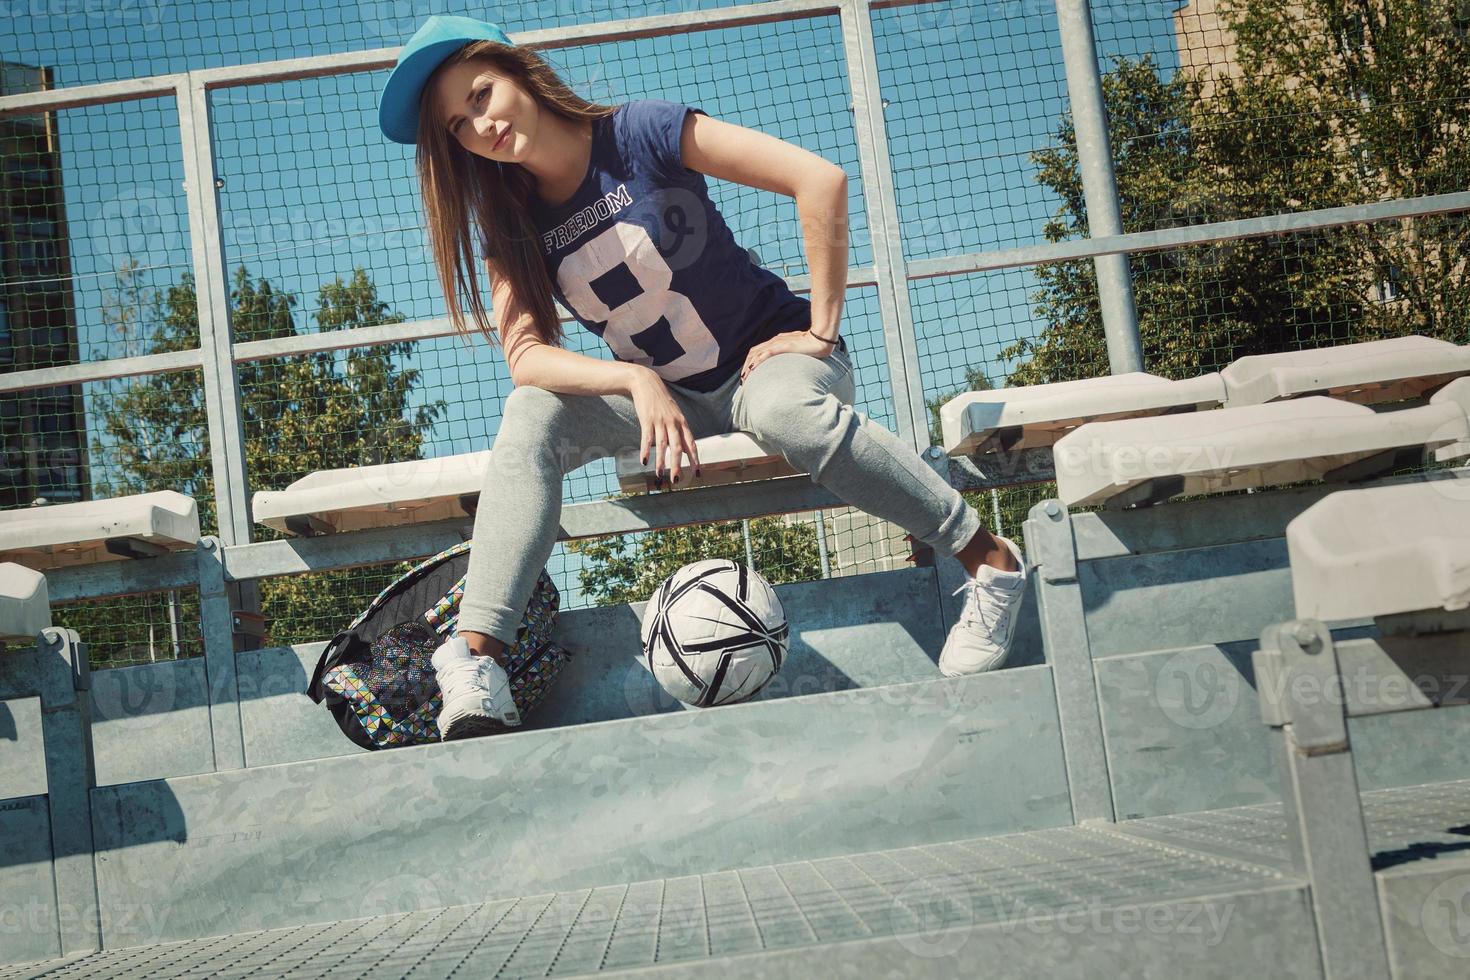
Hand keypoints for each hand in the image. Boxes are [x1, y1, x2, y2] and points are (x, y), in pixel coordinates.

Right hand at [628, 368, 700, 484]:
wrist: (646, 382)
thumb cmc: (661, 400)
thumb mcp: (674, 414)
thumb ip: (680, 431)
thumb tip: (686, 450)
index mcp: (682, 422)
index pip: (691, 443)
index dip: (694, 458)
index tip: (697, 472)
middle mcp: (673, 422)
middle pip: (677, 447)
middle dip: (678, 465)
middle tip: (677, 479)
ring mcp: (660, 421)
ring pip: (662, 445)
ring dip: (661, 461)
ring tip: (659, 475)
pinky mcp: (647, 419)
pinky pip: (647, 438)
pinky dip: (646, 450)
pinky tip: (644, 461)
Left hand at [740, 328, 836, 382]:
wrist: (819, 340)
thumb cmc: (810, 346)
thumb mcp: (795, 350)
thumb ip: (787, 354)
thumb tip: (783, 365)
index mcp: (776, 342)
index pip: (757, 351)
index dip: (749, 362)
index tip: (747, 375)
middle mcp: (774, 341)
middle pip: (753, 353)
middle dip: (746, 366)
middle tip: (743, 380)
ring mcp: (778, 343)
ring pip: (757, 354)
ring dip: (749, 366)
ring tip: (745, 378)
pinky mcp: (783, 346)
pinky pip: (767, 353)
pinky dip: (758, 361)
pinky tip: (753, 369)